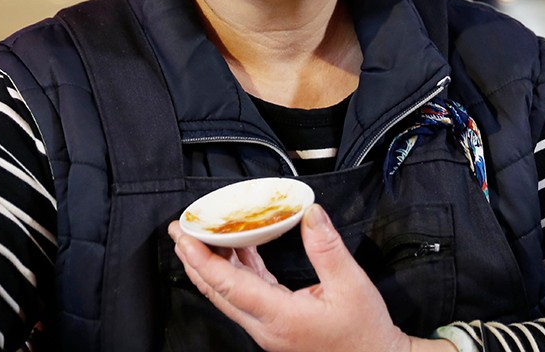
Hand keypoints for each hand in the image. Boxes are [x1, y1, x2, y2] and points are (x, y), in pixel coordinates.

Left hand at [168, 204, 452, 351]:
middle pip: (218, 291)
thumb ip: (327, 247)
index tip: (186, 237)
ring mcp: (268, 328)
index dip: (203, 259)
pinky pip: (247, 295)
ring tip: (199, 235)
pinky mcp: (276, 324)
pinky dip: (237, 270)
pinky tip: (238, 248)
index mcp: (280, 318)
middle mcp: (266, 326)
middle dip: (194, 259)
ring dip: (211, 264)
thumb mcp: (351, 285)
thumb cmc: (365, 332)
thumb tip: (310, 213)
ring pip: (229, 294)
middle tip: (180, 229)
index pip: (229, 286)